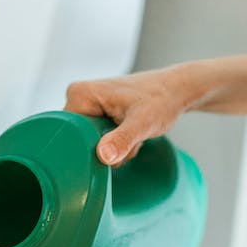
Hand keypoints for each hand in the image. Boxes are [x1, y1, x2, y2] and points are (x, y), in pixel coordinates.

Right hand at [65, 64, 198, 165]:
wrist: (177, 90)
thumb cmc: (162, 100)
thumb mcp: (143, 123)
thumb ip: (122, 140)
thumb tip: (102, 156)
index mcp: (79, 94)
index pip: (68, 134)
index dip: (90, 147)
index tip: (114, 144)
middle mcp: (78, 97)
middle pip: (79, 140)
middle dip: (105, 149)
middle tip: (129, 138)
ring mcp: (87, 105)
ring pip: (91, 143)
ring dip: (114, 148)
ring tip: (132, 134)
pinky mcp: (97, 112)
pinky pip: (99, 139)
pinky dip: (117, 144)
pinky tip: (131, 133)